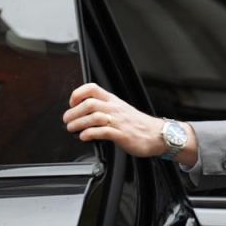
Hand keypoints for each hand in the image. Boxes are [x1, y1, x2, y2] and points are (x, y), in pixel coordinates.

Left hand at [63, 83, 196, 164]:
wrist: (157, 135)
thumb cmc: (138, 124)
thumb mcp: (121, 110)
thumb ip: (105, 109)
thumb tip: (84, 112)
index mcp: (113, 100)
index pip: (92, 88)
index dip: (78, 94)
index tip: (72, 103)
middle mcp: (115, 109)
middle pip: (89, 103)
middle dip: (73, 112)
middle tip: (67, 120)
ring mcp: (118, 121)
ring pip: (93, 117)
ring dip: (78, 123)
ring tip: (72, 129)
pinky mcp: (122, 135)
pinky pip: (102, 132)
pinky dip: (89, 134)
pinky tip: (84, 137)